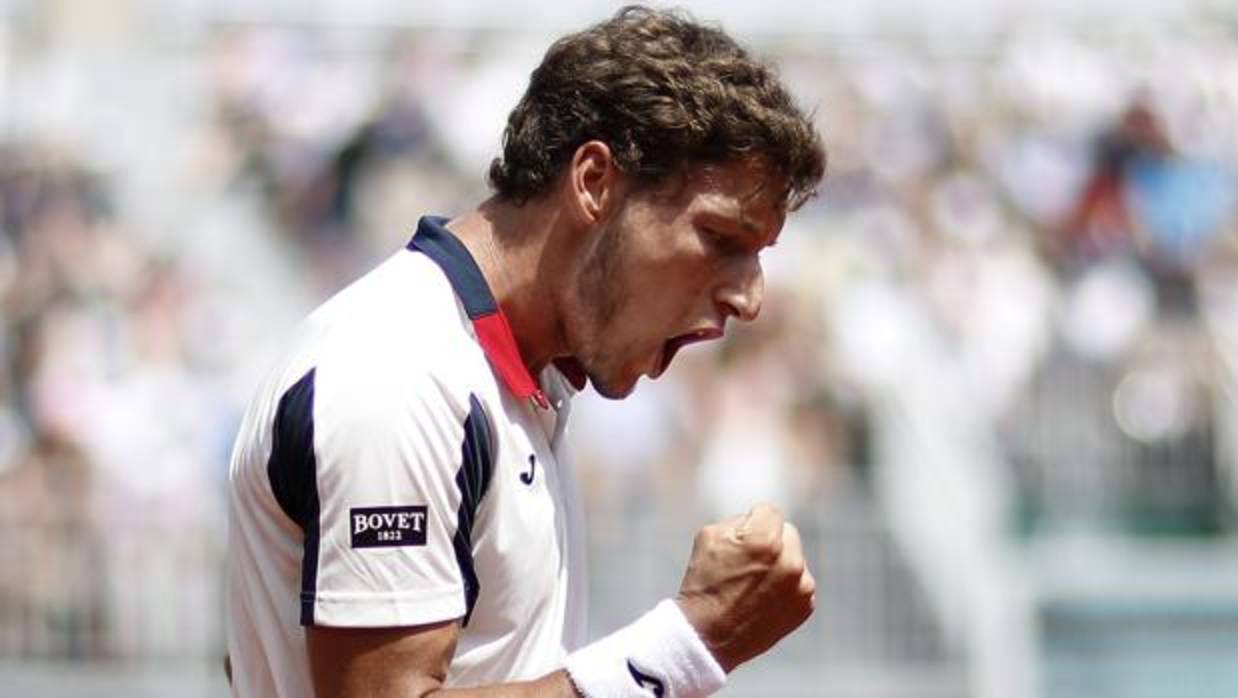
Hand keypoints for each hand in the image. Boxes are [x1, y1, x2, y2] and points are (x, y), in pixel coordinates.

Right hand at [673, 503, 815, 672]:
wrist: (707, 636)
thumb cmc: (704, 583)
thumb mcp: (710, 535)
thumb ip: (740, 520)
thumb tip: (757, 519)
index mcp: (765, 539)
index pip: (769, 511)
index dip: (752, 521)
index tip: (741, 538)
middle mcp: (790, 561)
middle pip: (787, 533)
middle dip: (770, 541)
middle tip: (748, 561)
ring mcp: (801, 586)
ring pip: (795, 558)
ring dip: (780, 563)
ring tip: (754, 584)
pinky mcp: (806, 606)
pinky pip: (799, 582)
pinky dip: (786, 586)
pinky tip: (763, 598)